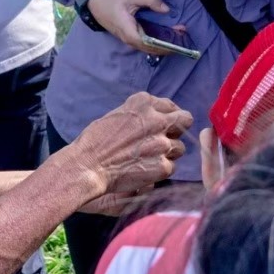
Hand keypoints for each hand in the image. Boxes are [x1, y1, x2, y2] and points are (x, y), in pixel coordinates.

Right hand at [67, 93, 188, 203]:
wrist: (88, 166)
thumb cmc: (96, 141)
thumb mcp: (118, 114)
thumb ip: (141, 113)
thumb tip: (158, 117)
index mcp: (143, 103)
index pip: (171, 106)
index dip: (169, 117)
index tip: (164, 126)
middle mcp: (156, 120)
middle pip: (185, 121)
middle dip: (177, 131)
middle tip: (165, 140)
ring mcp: (161, 143)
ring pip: (179, 148)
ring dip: (168, 153)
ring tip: (147, 159)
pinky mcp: (162, 165)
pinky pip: (171, 167)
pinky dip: (160, 171)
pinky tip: (143, 171)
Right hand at [87, 0, 174, 53]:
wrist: (100, 8)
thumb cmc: (117, 1)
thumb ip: (150, 0)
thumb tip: (166, 10)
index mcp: (128, 30)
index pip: (146, 43)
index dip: (161, 45)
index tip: (175, 42)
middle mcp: (130, 41)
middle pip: (151, 49)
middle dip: (169, 45)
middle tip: (184, 36)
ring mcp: (132, 43)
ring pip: (151, 49)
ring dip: (166, 44)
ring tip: (181, 36)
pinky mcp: (135, 41)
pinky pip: (149, 45)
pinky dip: (161, 42)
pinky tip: (171, 36)